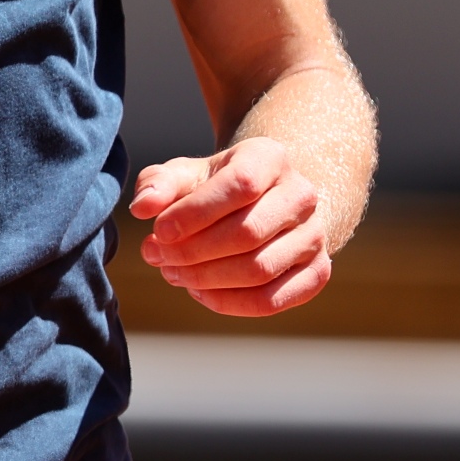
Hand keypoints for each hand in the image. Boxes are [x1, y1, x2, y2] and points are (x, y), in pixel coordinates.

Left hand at [128, 138, 331, 317]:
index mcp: (271, 157)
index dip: (196, 213)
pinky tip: (200, 292)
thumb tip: (143, 207)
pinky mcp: (316, 272)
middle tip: (157, 256)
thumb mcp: (185, 175)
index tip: (159, 231)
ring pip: (260, 270)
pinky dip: (229, 303)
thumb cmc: (215, 188)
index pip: (240, 185)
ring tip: (173, 272)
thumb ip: (159, 185)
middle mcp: (302, 194)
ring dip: (206, 279)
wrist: (262, 204)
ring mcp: (315, 236)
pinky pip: (272, 300)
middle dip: (194, 251)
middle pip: (248, 233)